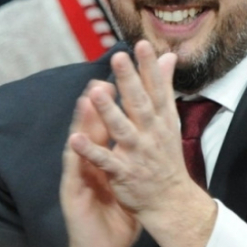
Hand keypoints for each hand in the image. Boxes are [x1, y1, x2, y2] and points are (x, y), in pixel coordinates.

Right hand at [58, 81, 139, 246]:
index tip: (132, 76)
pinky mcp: (74, 192)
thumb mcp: (129, 180)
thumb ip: (135, 154)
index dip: (122, 100)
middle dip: (102, 100)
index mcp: (107, 155)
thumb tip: (149, 134)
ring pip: (82, 142)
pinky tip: (74, 141)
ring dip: (85, 120)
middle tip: (107, 74)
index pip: (113, 122)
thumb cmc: (114, 215)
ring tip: (89, 97)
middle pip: (96, 126)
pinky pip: (76, 172)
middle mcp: (91, 159)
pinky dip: (76, 156)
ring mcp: (80, 174)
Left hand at [68, 40, 216, 246]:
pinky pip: (104, 161)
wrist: (171, 201)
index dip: (149, 67)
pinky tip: (74, 139)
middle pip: (140, 104)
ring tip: (95, 93)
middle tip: (118, 58)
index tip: (142, 45)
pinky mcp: (123, 173)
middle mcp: (151, 134)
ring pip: (121, 130)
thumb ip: (164, 86)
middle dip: (130, 81)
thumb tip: (169, 56)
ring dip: (109, 111)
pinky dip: (90, 151)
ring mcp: (137, 153)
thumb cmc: (166, 155)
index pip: (156, 89)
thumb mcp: (170, 119)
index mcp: (162, 120)